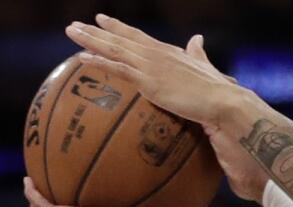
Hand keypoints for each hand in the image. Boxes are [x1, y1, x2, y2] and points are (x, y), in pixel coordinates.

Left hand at [65, 15, 239, 127]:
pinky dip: (98, 61)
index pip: (137, 36)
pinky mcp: (148, 82)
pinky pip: (117, 69)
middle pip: (120, 39)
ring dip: (90, 40)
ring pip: (114, 49)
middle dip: (95, 31)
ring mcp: (151, 66)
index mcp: (167, 51)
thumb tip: (198, 39)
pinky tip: (81, 57)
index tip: (101, 19)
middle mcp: (156, 54)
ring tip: (71, 32)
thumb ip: (198, 53)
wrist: (221, 100)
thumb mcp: (205, 66)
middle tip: (74, 25)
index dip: (118, 27)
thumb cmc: (216, 89)